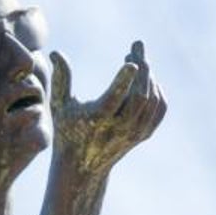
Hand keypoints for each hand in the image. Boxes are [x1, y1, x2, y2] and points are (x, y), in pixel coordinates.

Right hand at [49, 41, 166, 172]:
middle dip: (141, 67)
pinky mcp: (143, 135)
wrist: (83, 167)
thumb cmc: (67, 131)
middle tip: (136, 47)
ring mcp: (134, 133)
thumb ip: (60, 79)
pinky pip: (159, 108)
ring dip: (148, 76)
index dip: (125, 78)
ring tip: (136, 62)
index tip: (130, 59)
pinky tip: (146, 78)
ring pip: (152, 99)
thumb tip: (56, 52)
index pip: (115, 97)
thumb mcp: (60, 107)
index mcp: (97, 119)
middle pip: (140, 96)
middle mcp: (119, 128)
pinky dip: (157, 90)